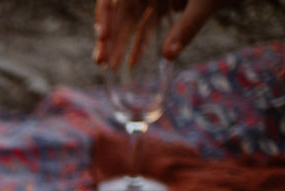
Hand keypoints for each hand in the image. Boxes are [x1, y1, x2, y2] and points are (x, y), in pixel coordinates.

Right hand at [93, 0, 230, 65]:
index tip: (104, 37)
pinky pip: (149, 25)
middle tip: (101, 61)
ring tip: (110, 67)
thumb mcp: (206, 2)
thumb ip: (188, 26)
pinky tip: (133, 63)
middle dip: (111, 36)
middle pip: (122, 11)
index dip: (107, 16)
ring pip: (132, 20)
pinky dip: (141, 43)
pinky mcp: (168, 4)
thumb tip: (168, 55)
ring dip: (122, 43)